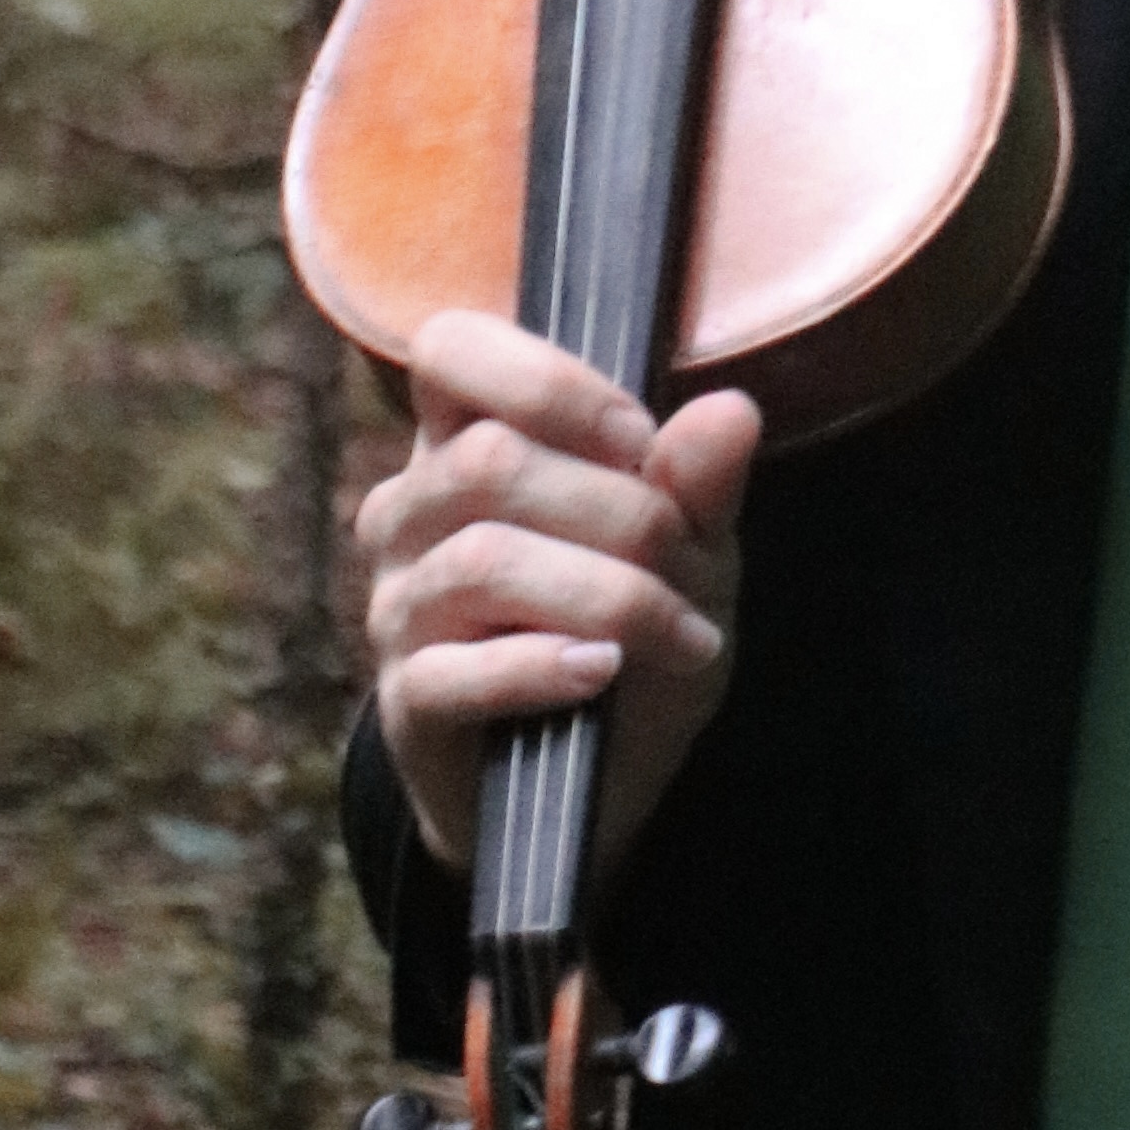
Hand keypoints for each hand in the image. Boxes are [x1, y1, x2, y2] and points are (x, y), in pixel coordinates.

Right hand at [354, 308, 761, 879]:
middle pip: (489, 462)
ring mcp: (399, 606)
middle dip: (618, 510)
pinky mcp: (406, 700)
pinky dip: (543, 667)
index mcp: (466, 442)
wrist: (604, 777)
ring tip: (682, 635)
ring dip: (607, 596)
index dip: (547, 382)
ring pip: (480, 560)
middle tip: (688, 561)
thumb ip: (698, 481)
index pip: (451, 352)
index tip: (637, 440)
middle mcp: (412, 512)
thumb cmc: (633, 629)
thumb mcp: (688, 551)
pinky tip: (604, 672)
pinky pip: (455, 670)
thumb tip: (731, 412)